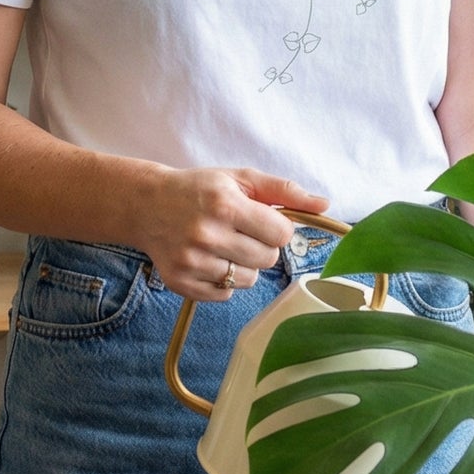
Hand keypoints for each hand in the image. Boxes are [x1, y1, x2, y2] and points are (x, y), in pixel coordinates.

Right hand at [130, 166, 328, 299]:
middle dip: (261, 246)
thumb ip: (284, 191)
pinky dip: (224, 281)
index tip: (262, 221)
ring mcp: (192, 261)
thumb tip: (325, 205)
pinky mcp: (181, 282)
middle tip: (240, 231)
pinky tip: (208, 259)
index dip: (277, 228)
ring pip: (248, 280)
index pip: (281, 234)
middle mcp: (207, 234)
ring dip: (243, 265)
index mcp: (225, 204)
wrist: (147, 204)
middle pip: (267, 259)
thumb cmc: (199, 189)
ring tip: (223, 245)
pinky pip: (226, 294)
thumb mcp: (241, 179)